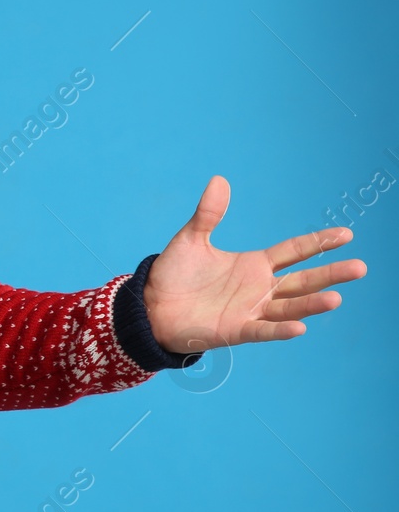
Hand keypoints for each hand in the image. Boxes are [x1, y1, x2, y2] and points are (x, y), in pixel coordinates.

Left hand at [144, 175, 367, 356]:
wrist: (150, 305)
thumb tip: (219, 180)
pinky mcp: (236, 331)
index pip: (294, 251)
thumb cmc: (174, 274)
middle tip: (361, 267)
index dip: (318, 242)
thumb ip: (209, 213)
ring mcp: (251, 311)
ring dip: (312, 304)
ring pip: (289, 307)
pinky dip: (281, 330)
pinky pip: (263, 331)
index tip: (346, 234)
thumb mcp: (192, 238)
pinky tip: (300, 327)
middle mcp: (259, 288)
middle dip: (330, 274)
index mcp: (254, 265)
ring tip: (337, 297)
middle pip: (302, 281)